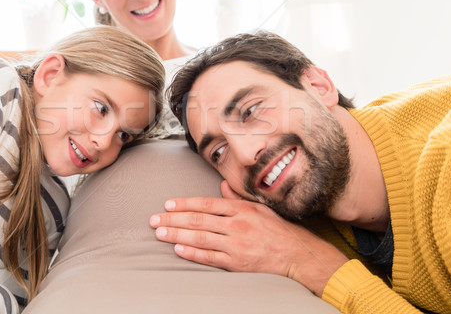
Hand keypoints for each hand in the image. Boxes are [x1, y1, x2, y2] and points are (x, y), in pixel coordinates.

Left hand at [149, 181, 348, 296]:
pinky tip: (178, 248)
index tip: (167, 204)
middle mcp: (237, 225)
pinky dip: (193, 253)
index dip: (184, 203)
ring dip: (177, 235)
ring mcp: (236, 245)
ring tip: (160, 233)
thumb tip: (221, 187)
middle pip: (198, 220)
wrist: (296, 255)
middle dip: (173, 219)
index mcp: (241, 209)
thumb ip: (236, 198)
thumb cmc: (277, 230)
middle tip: (154, 219)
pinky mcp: (237, 263)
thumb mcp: (258, 208)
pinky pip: (210, 257)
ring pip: (200, 238)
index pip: (206, 204)